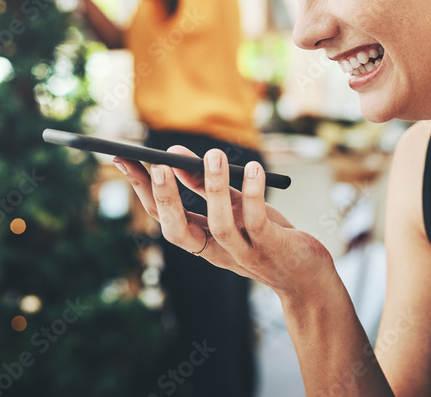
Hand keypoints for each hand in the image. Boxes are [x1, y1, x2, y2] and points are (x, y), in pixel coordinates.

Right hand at [115, 146, 332, 296]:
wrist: (308, 276)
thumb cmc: (269, 236)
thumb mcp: (234, 208)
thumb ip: (207, 187)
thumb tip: (175, 156)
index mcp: (202, 241)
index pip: (161, 217)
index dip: (141, 190)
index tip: (122, 159)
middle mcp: (216, 250)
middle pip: (178, 230)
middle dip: (166, 198)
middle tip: (157, 164)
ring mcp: (243, 252)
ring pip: (219, 224)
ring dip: (213, 189)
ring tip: (212, 154)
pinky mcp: (271, 247)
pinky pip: (256, 220)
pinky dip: (253, 192)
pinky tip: (254, 168)